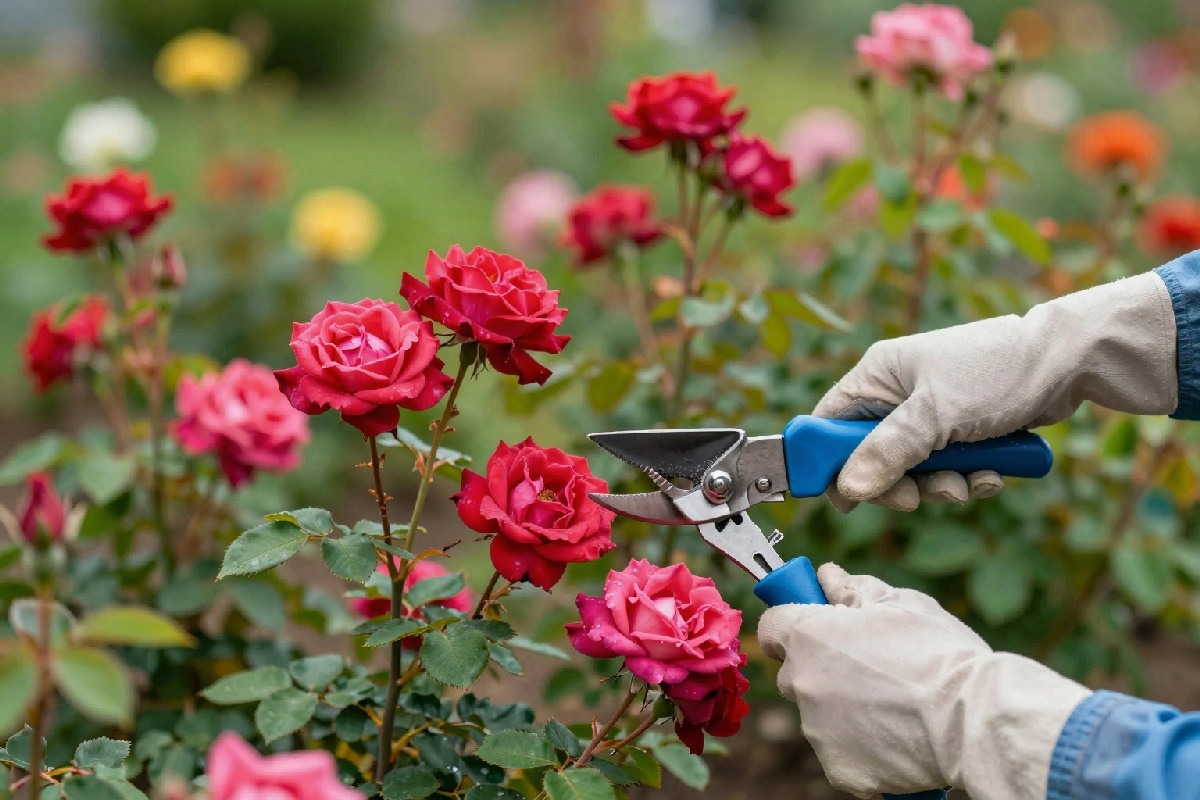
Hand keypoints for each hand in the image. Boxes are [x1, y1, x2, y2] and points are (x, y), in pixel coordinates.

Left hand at [758, 563, 1090, 799]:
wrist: (975, 720)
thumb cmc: (939, 653)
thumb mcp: (901, 604)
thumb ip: (854, 589)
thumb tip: (828, 577)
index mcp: (810, 637)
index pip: (773, 625)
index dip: (793, 619)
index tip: (814, 620)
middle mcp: (803, 684)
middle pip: (796, 671)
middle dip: (821, 664)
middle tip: (869, 663)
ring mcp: (818, 731)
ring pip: (819, 713)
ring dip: (843, 706)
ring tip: (895, 702)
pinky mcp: (839, 769)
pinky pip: (842, 750)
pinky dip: (862, 745)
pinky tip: (898, 733)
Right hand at [814, 272, 1176, 510]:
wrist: (1068, 361)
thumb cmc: (997, 372)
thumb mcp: (936, 415)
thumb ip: (888, 453)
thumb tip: (848, 490)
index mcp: (876, 377)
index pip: (827, 425)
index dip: (828, 464)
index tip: (846, 499)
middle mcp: (896, 395)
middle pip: (869, 458)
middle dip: (898, 483)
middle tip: (916, 496)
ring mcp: (929, 414)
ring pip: (911, 470)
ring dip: (939, 485)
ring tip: (969, 481)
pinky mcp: (959, 430)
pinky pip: (946, 469)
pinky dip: (967, 478)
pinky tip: (993, 473)